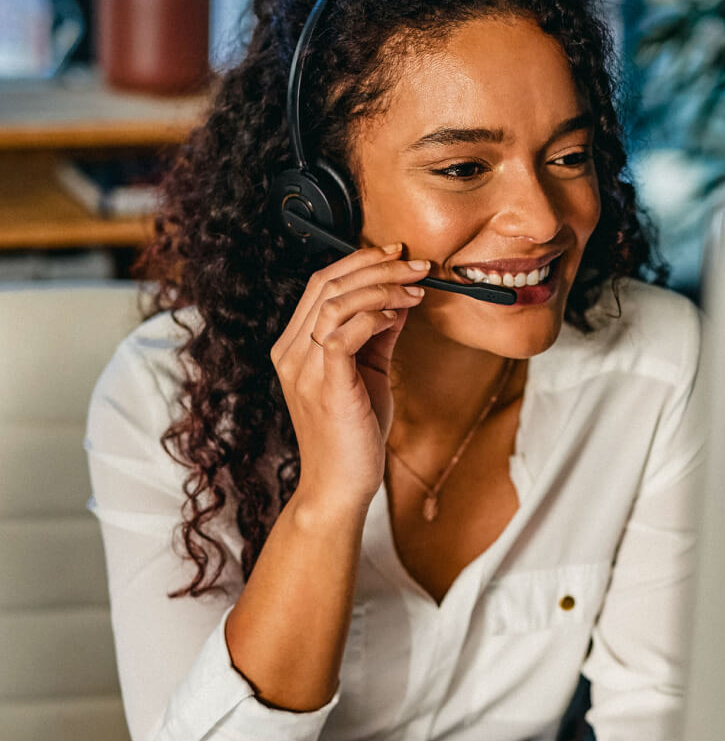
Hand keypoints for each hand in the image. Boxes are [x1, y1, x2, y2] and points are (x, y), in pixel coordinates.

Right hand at [270, 242, 428, 510]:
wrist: (340, 486)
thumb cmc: (354, 434)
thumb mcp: (369, 374)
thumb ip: (378, 336)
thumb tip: (399, 299)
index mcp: (295, 346)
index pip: (321, 285)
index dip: (359, 262)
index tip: (398, 254)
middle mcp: (291, 352)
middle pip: (327, 284)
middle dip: (376, 266)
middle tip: (417, 264)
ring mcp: (303, 368)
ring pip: (336, 302)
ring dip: (382, 287)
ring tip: (417, 289)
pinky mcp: (324, 383)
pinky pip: (344, 332)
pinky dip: (375, 315)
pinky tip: (400, 315)